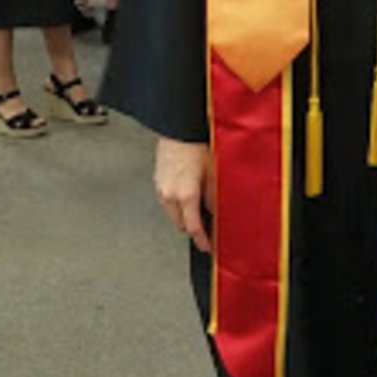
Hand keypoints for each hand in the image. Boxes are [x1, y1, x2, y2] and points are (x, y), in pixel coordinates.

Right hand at [154, 137, 212, 253]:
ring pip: (172, 213)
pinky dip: (177, 203)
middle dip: (193, 228)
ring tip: (197, 207)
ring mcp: (161, 188)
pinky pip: (167, 200)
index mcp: (186, 196)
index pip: (194, 228)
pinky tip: (187, 193)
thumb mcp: (214, 174)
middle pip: (181, 224)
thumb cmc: (197, 146)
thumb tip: (218, 213)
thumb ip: (215, 198)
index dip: (202, 241)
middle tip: (206, 227)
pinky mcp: (158, 181)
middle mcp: (170, 195)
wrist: (179, 129)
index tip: (208, 247)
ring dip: (184, 215)